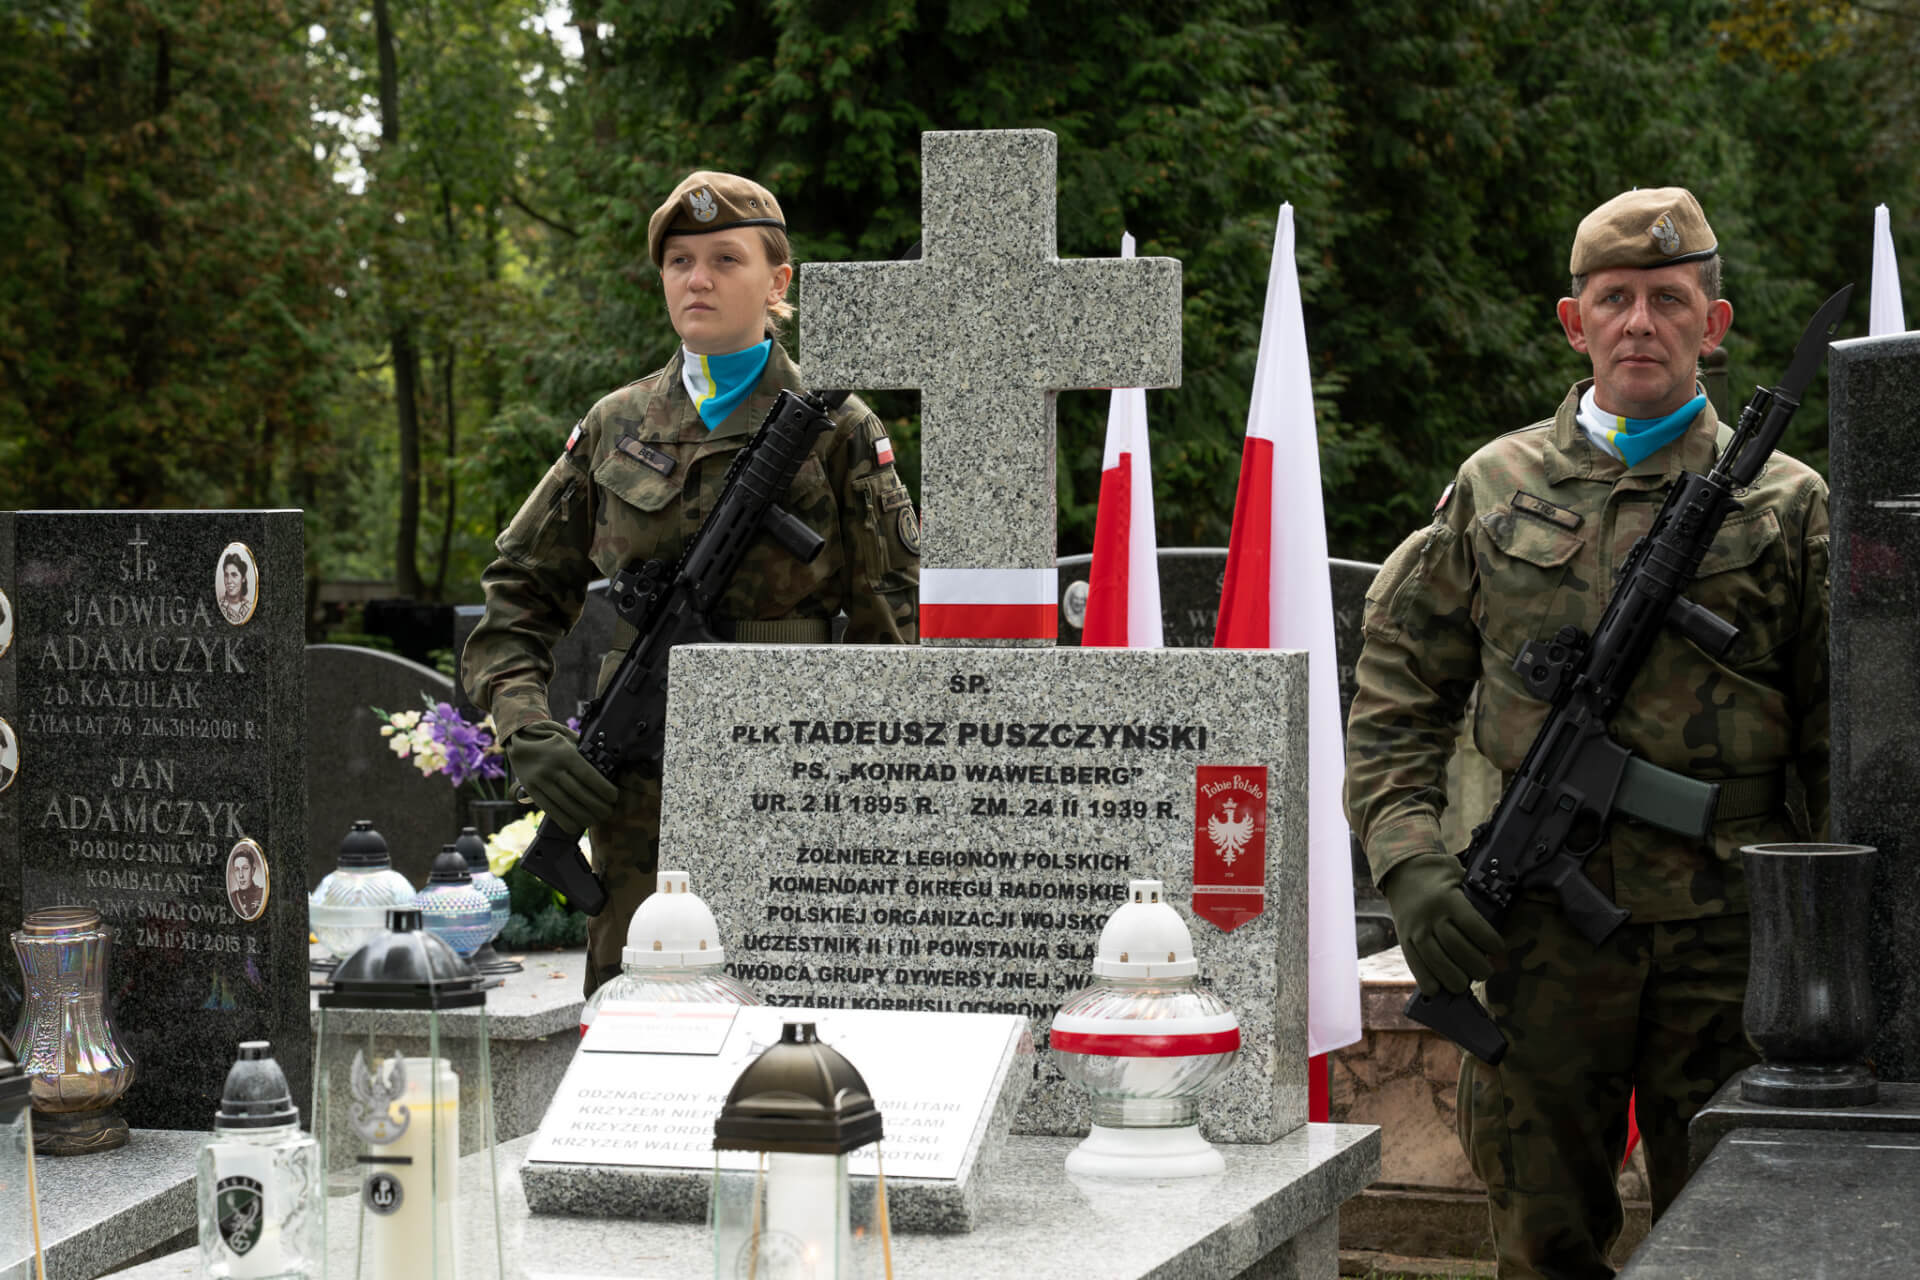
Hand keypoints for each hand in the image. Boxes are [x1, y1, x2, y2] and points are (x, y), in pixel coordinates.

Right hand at [505, 720, 618, 834]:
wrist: (518, 739)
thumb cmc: (550, 740)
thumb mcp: (568, 739)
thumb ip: (584, 753)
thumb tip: (606, 769)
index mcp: (564, 753)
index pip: (588, 775)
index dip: (603, 789)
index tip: (614, 797)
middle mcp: (551, 767)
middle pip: (579, 793)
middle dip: (597, 806)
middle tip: (608, 812)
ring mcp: (540, 780)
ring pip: (565, 804)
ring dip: (584, 816)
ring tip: (596, 820)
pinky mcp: (531, 791)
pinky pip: (550, 810)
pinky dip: (565, 820)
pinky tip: (577, 825)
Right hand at [1382, 852, 1504, 996]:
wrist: (1403, 871)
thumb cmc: (1440, 878)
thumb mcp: (1460, 878)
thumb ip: (1475, 902)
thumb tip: (1492, 935)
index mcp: (1448, 899)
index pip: (1473, 926)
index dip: (1490, 942)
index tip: (1499, 951)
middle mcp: (1430, 915)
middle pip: (1456, 947)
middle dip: (1476, 966)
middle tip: (1486, 972)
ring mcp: (1415, 929)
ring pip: (1435, 960)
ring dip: (1454, 978)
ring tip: (1465, 983)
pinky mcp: (1403, 939)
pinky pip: (1414, 964)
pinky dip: (1426, 980)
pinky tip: (1438, 989)